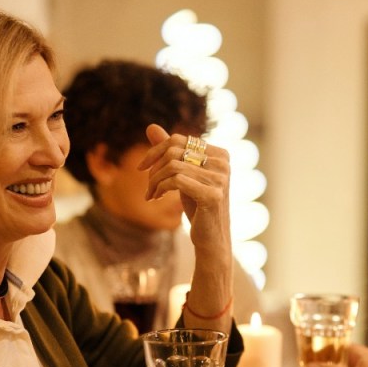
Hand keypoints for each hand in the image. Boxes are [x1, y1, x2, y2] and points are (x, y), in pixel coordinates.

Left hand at [140, 124, 232, 331]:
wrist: (211, 240)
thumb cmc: (198, 207)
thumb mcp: (182, 176)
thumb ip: (169, 151)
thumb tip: (151, 126)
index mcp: (220, 154)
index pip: (179, 139)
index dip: (156, 151)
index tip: (143, 169)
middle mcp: (223, 163)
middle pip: (175, 150)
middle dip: (154, 167)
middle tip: (148, 186)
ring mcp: (221, 179)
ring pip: (172, 166)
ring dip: (154, 181)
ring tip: (151, 194)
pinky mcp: (213, 195)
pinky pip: (176, 180)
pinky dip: (160, 188)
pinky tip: (155, 198)